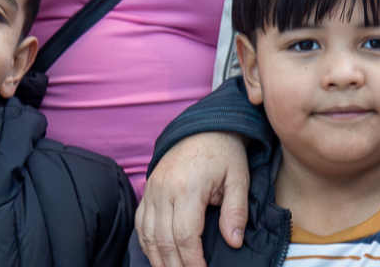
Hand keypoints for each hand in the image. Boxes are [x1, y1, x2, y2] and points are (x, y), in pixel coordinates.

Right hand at [136, 132, 249, 266]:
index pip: (185, 235)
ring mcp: (152, 189)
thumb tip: (233, 242)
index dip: (192, 261)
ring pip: (148, 235)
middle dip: (175, 266)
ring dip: (159, 260)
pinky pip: (140, 223)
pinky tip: (157, 258)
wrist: (204, 125)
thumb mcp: (239, 179)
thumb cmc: (224, 153)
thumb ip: (236, 212)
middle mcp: (163, 190)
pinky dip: (147, 244)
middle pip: (164, 240)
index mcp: (187, 187)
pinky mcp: (147, 189)